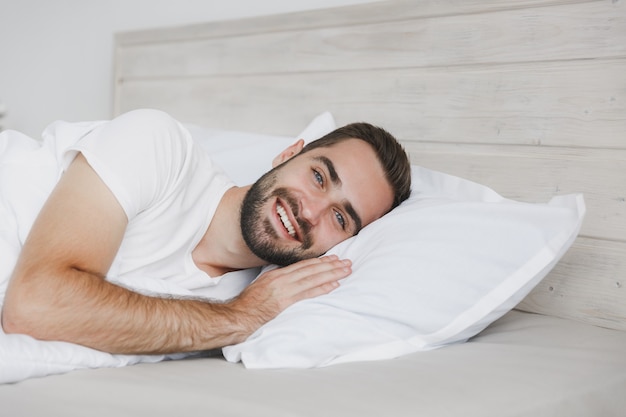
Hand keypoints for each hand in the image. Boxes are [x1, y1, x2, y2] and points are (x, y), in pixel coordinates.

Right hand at [229, 255, 350, 333]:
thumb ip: (277, 281)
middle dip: (330, 265)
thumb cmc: (247, 304)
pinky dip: (322, 288)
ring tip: (345, 271)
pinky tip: (334, 285)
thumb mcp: (262, 286)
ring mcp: (283, 289)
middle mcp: (281, 279)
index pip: (302, 265)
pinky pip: (307, 293)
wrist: (238, 315)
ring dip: (331, 274)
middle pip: (310, 269)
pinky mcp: (284, 301)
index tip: (333, 259)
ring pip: (312, 278)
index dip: (319, 262)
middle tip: (346, 262)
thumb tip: (290, 279)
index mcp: (276, 274)